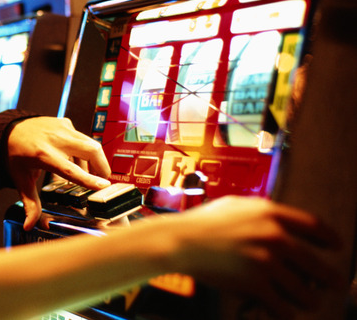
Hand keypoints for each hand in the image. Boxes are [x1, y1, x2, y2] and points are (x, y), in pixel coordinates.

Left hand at [6, 116, 110, 230]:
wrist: (8, 131)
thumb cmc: (15, 155)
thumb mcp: (21, 179)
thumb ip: (30, 203)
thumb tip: (30, 226)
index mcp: (42, 155)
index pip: (71, 169)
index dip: (88, 179)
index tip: (104, 186)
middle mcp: (54, 139)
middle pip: (89, 150)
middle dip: (102, 166)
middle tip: (103, 181)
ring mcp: (61, 128)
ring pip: (90, 143)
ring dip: (95, 159)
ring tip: (90, 173)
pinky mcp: (65, 123)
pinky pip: (82, 138)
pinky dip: (84, 151)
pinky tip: (77, 161)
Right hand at [164, 196, 344, 318]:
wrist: (179, 241)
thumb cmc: (201, 222)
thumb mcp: (235, 205)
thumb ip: (261, 210)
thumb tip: (281, 219)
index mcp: (270, 213)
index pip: (315, 226)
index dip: (330, 239)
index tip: (336, 247)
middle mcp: (274, 236)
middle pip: (316, 263)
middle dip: (329, 278)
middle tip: (334, 284)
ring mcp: (265, 261)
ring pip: (304, 290)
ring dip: (309, 298)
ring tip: (308, 301)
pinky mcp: (255, 283)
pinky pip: (283, 305)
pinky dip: (286, 312)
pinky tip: (284, 311)